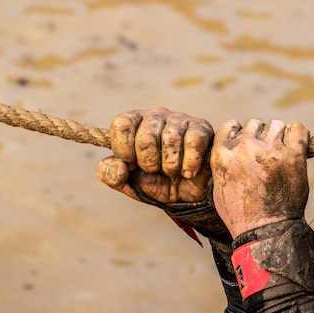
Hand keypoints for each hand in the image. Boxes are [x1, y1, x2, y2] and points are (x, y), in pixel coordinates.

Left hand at [97, 107, 213, 204]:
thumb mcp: (129, 183)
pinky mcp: (201, 127)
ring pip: (170, 141)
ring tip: (173, 172)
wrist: (188, 196)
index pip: (122, 124)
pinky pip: (193, 141)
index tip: (132, 165)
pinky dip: (189, 164)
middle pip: (145, 136)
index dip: (124, 150)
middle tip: (156, 170)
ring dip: (170, 167)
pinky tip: (188, 171)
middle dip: (149, 163)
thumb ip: (112, 175)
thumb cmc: (156, 183)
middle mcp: (156, 116)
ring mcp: (179, 119)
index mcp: (134, 123)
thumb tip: (119, 166)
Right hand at [210, 119, 309, 238]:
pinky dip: (297, 135)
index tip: (247, 145)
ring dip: (278, 136)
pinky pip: (297, 129)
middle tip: (266, 156)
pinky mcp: (293, 155)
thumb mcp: (219, 186)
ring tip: (280, 155)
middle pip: (254, 124)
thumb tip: (231, 149)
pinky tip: (296, 148)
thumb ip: (224, 163)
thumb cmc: (240, 213)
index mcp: (222, 152)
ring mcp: (270, 149)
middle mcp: (244, 146)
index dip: (240, 133)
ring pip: (275, 124)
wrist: (265, 231)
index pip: (231, 125)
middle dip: (260, 137)